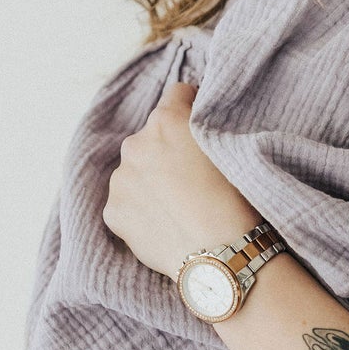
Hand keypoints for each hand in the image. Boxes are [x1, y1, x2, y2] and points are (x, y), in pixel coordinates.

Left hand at [103, 82, 258, 278]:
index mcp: (167, 121)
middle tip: (192, 178)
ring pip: (134, 171)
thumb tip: (195, 117)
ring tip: (178, 207)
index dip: (192, 106)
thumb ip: (205, 126)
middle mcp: (135, 144)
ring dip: (149, 181)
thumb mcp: (230, 149)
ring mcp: (120, 180)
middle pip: (150, 137)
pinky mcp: (113, 212)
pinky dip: (140, 210)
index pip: (177, 94)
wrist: (220, 255)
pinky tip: (164, 224)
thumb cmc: (235, 201)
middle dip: (165, 150)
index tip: (200, 125)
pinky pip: (125, 203)